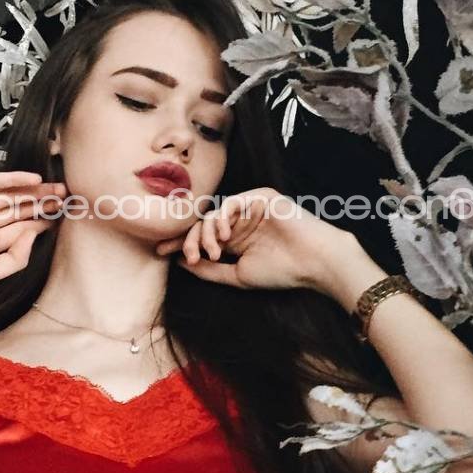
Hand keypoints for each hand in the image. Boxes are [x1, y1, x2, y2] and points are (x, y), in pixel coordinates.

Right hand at [0, 170, 65, 286]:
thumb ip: (13, 260)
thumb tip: (32, 238)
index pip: (19, 232)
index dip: (41, 225)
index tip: (61, 220)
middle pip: (19, 212)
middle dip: (43, 206)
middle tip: (67, 199)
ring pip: (11, 196)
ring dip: (35, 191)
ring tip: (58, 188)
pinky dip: (15, 178)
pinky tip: (34, 177)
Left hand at [154, 186, 351, 291]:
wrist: (313, 262)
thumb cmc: (281, 271)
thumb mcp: (237, 275)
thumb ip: (209, 269)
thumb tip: (180, 263)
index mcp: (236, 240)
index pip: (201, 237)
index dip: (180, 242)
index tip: (159, 251)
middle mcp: (241, 222)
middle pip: (202, 224)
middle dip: (188, 239)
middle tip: (187, 256)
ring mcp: (250, 209)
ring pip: (213, 214)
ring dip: (205, 233)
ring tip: (211, 252)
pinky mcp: (261, 197)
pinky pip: (231, 202)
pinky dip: (222, 218)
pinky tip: (225, 237)